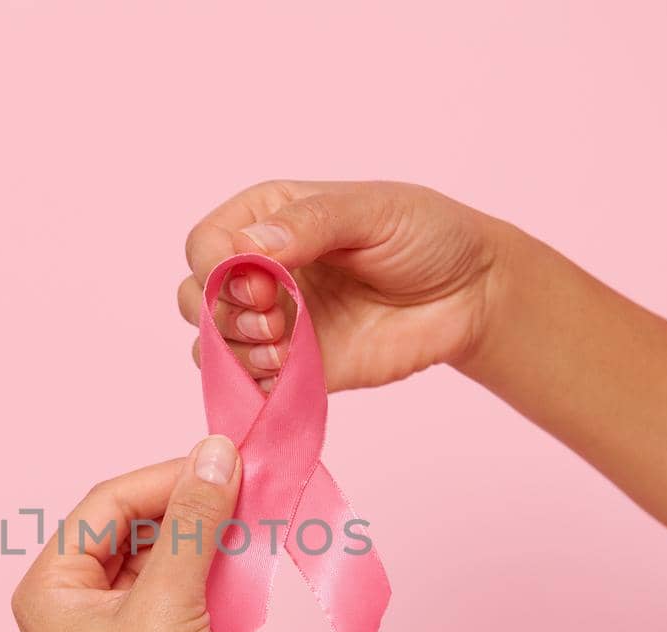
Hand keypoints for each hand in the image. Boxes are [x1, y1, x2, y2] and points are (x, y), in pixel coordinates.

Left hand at [10, 436, 247, 631]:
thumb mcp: (171, 598)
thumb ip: (194, 519)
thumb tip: (216, 453)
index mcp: (46, 589)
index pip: (106, 501)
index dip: (167, 476)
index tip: (226, 464)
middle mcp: (62, 612)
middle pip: (125, 529)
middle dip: (185, 509)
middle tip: (243, 493)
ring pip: (149, 563)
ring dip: (197, 542)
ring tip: (246, 528)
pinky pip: (165, 598)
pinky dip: (200, 579)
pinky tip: (235, 575)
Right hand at [177, 180, 506, 390]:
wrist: (472, 294)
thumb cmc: (426, 235)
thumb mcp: (371, 211)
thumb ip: (309, 223)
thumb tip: (249, 247)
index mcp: (267, 219)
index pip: (205, 244)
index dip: (216, 267)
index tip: (259, 280)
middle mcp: (259, 271)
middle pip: (195, 297)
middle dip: (220, 313)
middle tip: (273, 317)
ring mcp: (275, 323)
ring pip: (211, 346)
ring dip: (234, 351)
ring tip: (284, 348)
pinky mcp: (294, 369)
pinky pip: (246, 385)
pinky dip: (252, 385)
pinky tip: (287, 372)